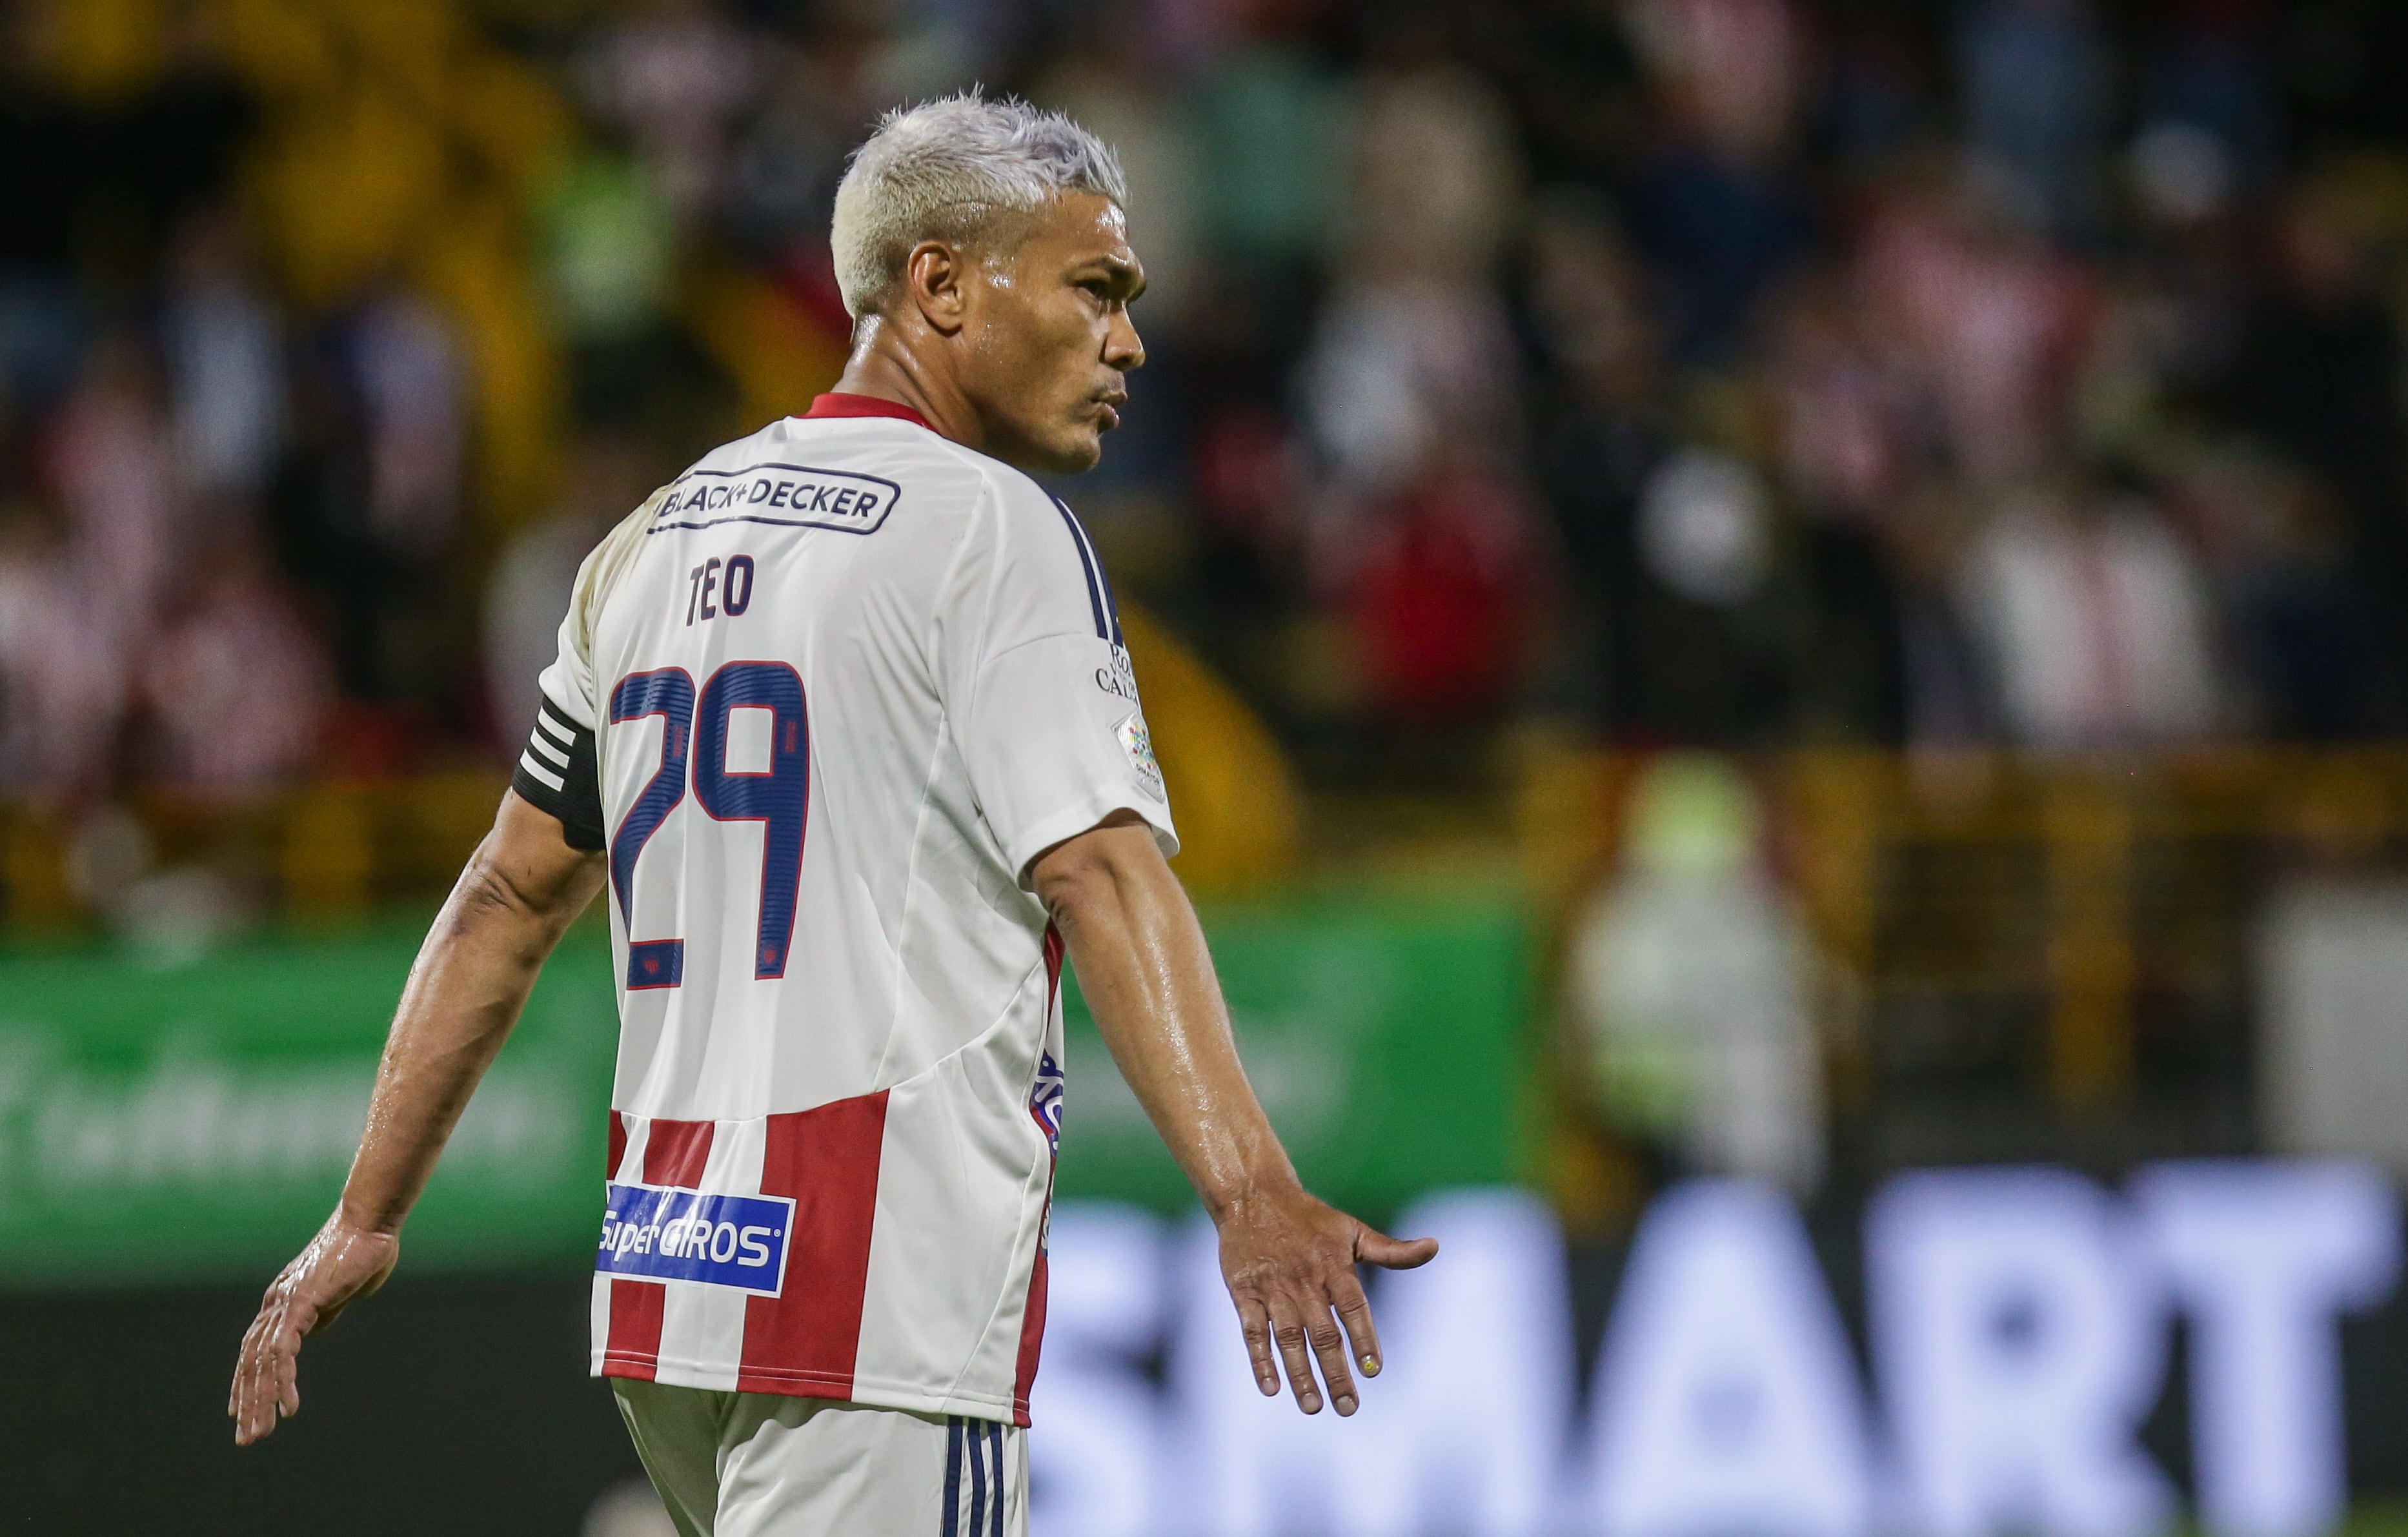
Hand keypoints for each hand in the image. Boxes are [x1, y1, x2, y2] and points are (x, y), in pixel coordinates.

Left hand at [229, 1214, 399, 1444]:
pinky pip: (284, 1352)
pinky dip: (283, 1381)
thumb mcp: (340, 1292)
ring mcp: (285, 1303)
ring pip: (263, 1362)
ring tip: (261, 1433)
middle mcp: (276, 1302)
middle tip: (247, 1438)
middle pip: (251, 1361)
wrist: (370, 1222)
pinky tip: (289, 1407)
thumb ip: (322, 1312)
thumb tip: (312, 1330)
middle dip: (248, 1402)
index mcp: (283, 1299)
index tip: (239, 1411)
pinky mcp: (301, 1304)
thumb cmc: (363, 1250)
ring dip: (261, 1401)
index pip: (254, 1348)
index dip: (245, 1381)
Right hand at [1215, 1186, 1437, 1415]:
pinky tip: (1270, 1388)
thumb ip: (1391, 1250)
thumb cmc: (1311, 1219)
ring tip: (1314, 1406)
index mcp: (1333, 1266)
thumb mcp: (1352, 1230)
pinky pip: (1252, 1331)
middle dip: (1336, 1373)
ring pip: (1289, 1338)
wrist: (1254, 1195)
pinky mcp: (1243, 1293)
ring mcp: (1272, 1289)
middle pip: (1323, 1333)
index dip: (1364, 1338)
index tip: (1374, 1370)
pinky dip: (1260, 1359)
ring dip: (1300, 1374)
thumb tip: (1434, 1247)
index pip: (1353, 1307)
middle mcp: (1304, 1280)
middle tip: (1349, 1408)